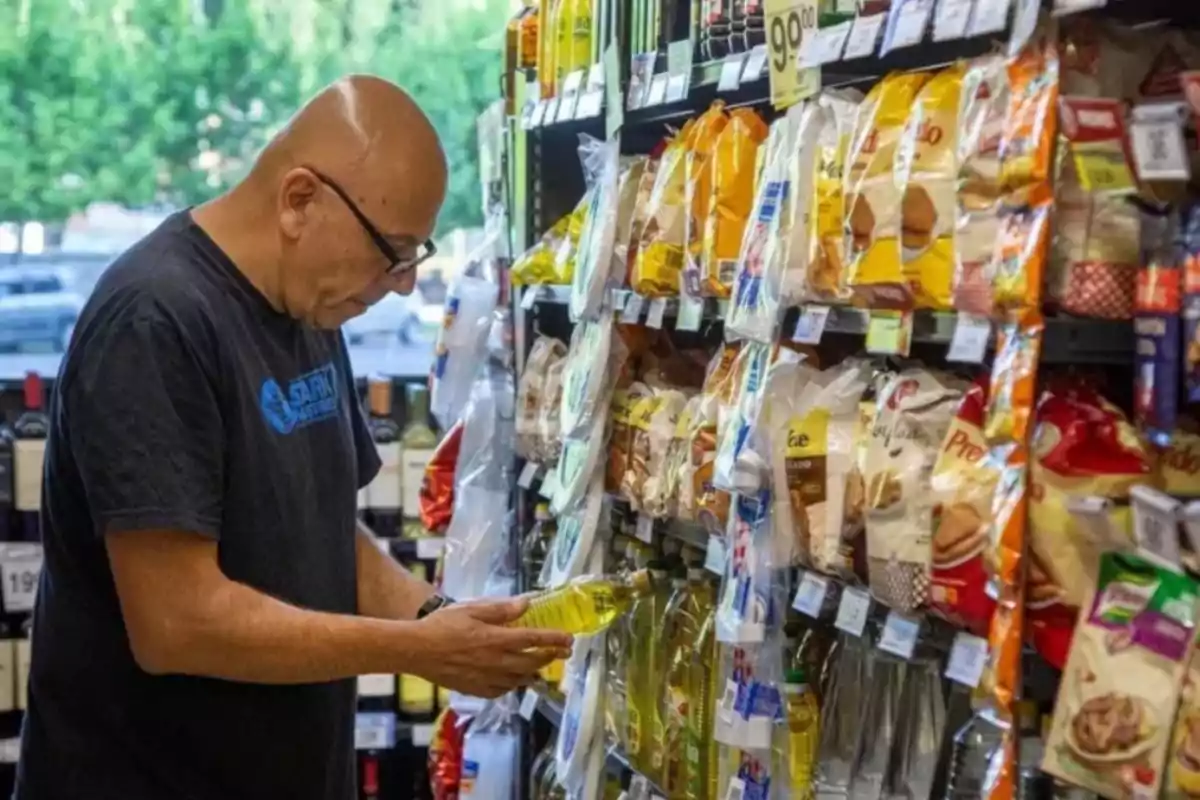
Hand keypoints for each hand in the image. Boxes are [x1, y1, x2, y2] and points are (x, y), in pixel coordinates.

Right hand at [406, 597, 572, 698]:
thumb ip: (501, 609)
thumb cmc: (443, 625)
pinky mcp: (476, 690)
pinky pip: (502, 691)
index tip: (569, 640)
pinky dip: (512, 685)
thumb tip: (526, 603)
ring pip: (519, 680)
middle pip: (532, 663)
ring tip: (540, 667)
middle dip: (550, 657)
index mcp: (497, 639)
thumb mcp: (472, 609)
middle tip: (562, 653)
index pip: (534, 640)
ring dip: (534, 673)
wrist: (417, 650)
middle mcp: (496, 662)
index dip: (554, 640)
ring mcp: (487, 679)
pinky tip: (512, 679)